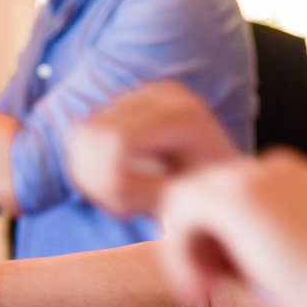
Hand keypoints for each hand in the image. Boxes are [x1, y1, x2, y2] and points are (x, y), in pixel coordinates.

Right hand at [68, 80, 242, 216]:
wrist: (223, 179)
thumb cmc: (208, 197)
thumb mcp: (180, 203)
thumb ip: (143, 191)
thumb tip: (110, 180)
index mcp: (182, 115)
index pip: (116, 140)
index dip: (108, 182)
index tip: (124, 212)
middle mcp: (162, 95)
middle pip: (95, 133)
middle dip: (95, 179)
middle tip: (119, 208)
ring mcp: (142, 95)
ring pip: (83, 133)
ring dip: (88, 174)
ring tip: (118, 199)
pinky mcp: (125, 104)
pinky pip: (83, 134)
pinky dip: (86, 165)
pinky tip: (112, 187)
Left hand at [157, 151, 306, 306]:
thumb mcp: (291, 256)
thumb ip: (252, 244)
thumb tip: (203, 258)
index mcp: (288, 177)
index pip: (228, 195)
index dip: (216, 238)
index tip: (225, 280)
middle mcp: (269, 167)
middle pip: (202, 194)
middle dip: (196, 241)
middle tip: (208, 288)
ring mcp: (251, 177)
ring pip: (184, 203)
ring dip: (185, 250)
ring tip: (202, 292)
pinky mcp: (233, 199)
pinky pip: (179, 218)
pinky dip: (180, 255)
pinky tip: (200, 290)